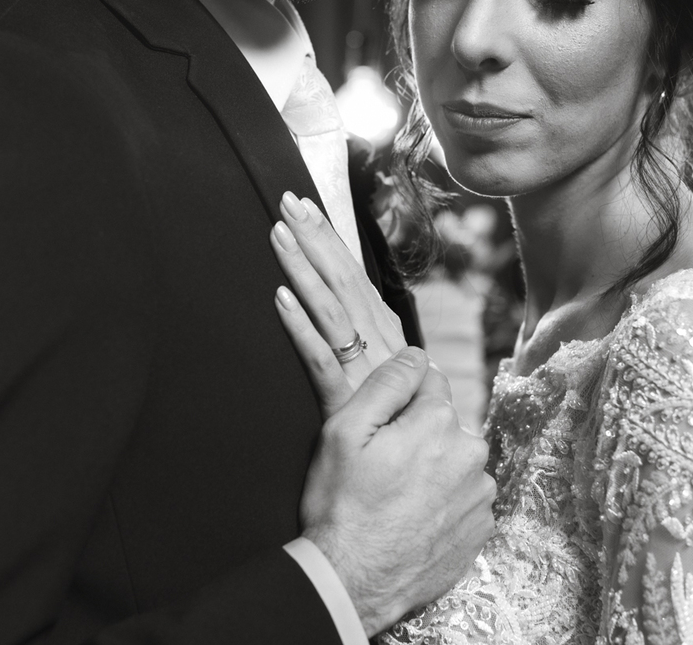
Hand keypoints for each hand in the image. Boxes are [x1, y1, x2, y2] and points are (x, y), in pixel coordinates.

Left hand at [271, 192, 406, 417]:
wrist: (412, 491)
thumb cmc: (401, 437)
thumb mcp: (391, 384)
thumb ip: (376, 349)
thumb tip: (354, 314)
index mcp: (388, 339)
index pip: (356, 278)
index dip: (331, 241)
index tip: (306, 207)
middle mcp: (382, 349)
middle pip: (346, 283)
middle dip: (318, 238)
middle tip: (290, 200)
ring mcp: (366, 376)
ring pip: (333, 312)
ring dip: (306, 268)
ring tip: (280, 234)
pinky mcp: (347, 406)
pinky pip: (322, 362)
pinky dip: (301, 328)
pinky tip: (280, 299)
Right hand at [299, 347, 496, 636]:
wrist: (353, 582)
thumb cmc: (342, 507)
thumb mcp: (345, 431)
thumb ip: (386, 383)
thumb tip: (415, 355)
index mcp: (439, 423)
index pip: (429, 383)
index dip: (400, 402)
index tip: (381, 429)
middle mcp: (471, 455)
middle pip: (444, 424)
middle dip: (419, 435)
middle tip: (383, 468)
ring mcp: (480, 496)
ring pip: (456, 462)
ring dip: (434, 470)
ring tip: (397, 499)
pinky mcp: (481, 529)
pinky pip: (463, 499)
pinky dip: (443, 503)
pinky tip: (413, 519)